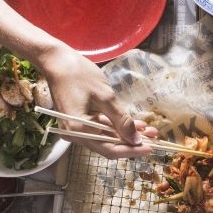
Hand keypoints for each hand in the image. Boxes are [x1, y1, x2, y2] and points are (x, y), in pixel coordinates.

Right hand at [36, 45, 154, 158]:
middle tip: (155, 139)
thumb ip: (121, 120)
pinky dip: (117, 127)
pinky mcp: (80, 121)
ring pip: (107, 138)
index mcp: (79, 130)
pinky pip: (101, 129)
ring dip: (127, 135)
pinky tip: (135, 124)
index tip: (150, 148)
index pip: (109, 149)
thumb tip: (136, 140)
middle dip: (132, 143)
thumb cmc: (79, 75)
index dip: (131, 150)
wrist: (57, 61)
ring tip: (149, 130)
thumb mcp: (105, 96)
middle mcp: (76, 135)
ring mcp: (77, 129)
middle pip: (108, 146)